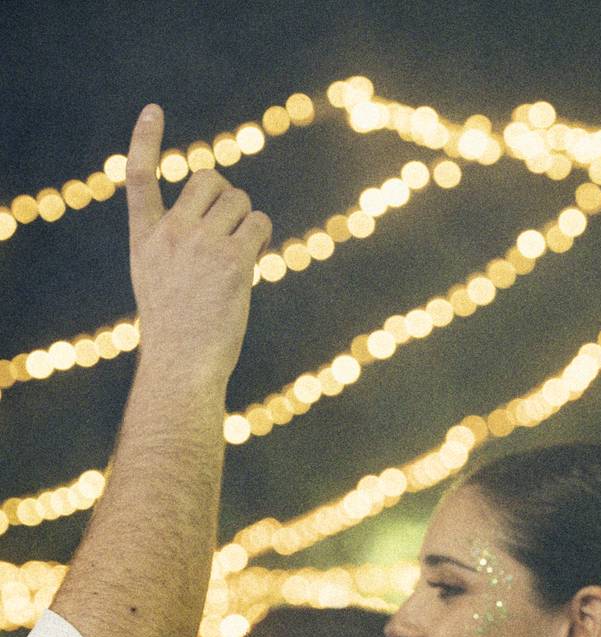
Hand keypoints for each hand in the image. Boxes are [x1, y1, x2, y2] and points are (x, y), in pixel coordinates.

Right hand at [125, 105, 270, 386]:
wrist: (184, 361)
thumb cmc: (178, 326)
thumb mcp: (159, 276)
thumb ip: (178, 240)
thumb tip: (231, 212)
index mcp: (145, 237)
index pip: (138, 177)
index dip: (145, 141)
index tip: (154, 110)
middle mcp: (170, 232)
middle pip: (209, 179)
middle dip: (227, 197)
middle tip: (228, 229)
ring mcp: (201, 243)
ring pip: (240, 200)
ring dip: (248, 220)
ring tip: (240, 254)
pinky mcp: (233, 258)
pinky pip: (260, 223)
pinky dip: (263, 237)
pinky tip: (254, 261)